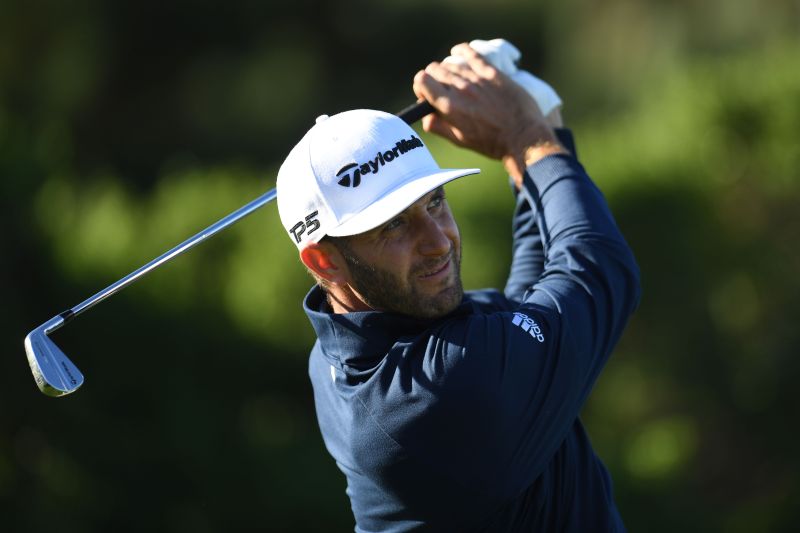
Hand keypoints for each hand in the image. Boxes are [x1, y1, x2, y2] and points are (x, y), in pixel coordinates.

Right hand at [412, 43, 565, 185]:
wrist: (523, 137)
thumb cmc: (491, 143)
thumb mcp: (460, 141)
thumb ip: (439, 127)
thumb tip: (425, 117)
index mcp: (449, 108)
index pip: (422, 81)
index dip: (421, 85)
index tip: (426, 92)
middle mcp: (460, 90)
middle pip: (435, 70)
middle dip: (433, 77)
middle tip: (440, 86)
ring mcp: (477, 79)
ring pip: (452, 64)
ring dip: (448, 69)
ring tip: (452, 76)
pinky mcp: (493, 73)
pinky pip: (472, 54)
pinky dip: (462, 50)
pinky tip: (458, 50)